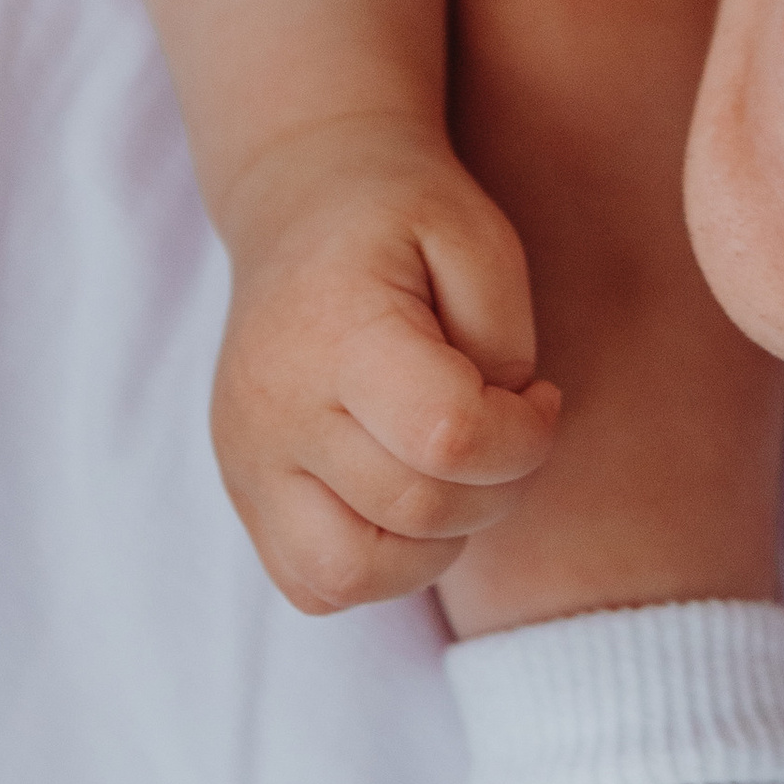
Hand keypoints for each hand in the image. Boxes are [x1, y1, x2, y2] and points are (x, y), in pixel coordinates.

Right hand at [208, 119, 560, 613]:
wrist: (301, 200)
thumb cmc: (405, 217)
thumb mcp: (482, 240)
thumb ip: (503, 346)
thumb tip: (495, 445)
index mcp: (339, 331)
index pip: (449, 439)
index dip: (525, 439)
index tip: (540, 396)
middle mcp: (275, 407)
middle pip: (415, 512)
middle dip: (497, 488)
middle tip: (509, 428)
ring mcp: (247, 459)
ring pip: (350, 575)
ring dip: (434, 546)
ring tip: (454, 472)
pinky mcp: (242, 491)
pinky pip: (312, 584)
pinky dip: (376, 567)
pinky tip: (405, 497)